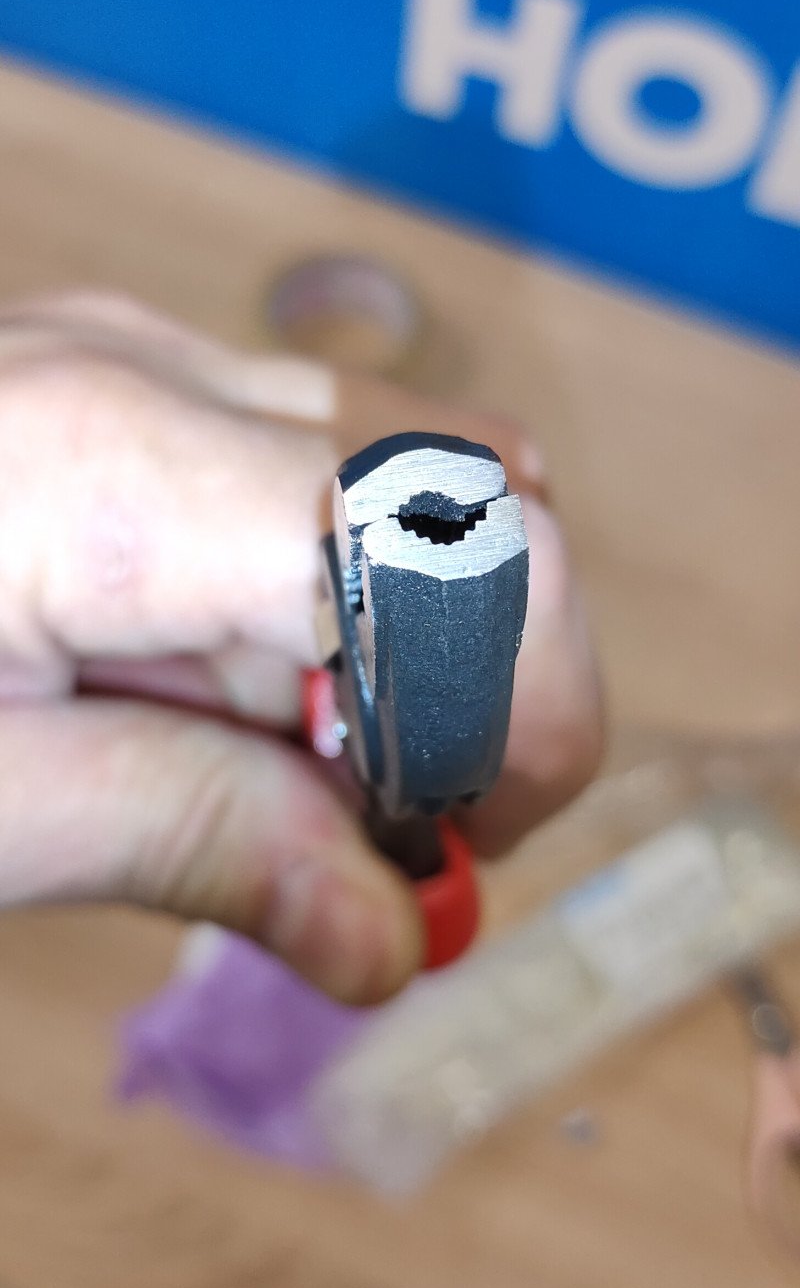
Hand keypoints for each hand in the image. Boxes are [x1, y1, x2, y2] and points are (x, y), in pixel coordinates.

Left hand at [0, 292, 601, 1002]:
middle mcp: (147, 371)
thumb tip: (386, 929)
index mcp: (125, 472)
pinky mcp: (100, 384)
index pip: (463, 550)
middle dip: (466, 684)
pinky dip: (305, 597)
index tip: (485, 841)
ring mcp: (123, 358)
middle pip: (454, 500)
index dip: (534, 703)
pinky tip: (209, 688)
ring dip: (387, 645)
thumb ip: (198, 841)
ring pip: (385, 482)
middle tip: (372, 834)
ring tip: (268, 768)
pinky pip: (288, 468)